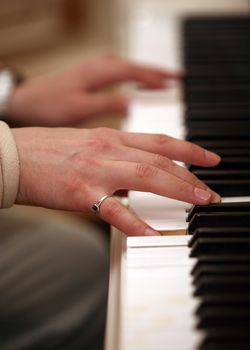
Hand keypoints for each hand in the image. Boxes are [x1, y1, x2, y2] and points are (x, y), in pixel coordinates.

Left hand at [8, 55, 179, 126]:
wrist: (24, 103)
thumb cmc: (47, 105)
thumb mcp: (79, 108)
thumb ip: (107, 103)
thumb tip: (133, 103)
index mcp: (97, 73)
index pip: (133, 71)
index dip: (154, 77)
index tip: (174, 84)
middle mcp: (97, 68)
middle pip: (133, 65)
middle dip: (156, 71)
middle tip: (178, 78)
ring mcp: (92, 71)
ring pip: (125, 68)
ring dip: (144, 72)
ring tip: (163, 80)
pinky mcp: (88, 78)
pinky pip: (116, 73)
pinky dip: (130, 76)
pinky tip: (133, 83)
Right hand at [12, 127, 220, 235]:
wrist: (12, 155)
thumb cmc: (46, 150)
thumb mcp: (87, 142)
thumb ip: (114, 154)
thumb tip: (134, 171)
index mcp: (110, 137)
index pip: (159, 141)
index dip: (189, 149)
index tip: (210, 159)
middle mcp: (108, 148)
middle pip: (161, 159)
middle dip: (192, 175)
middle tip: (211, 191)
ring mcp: (95, 169)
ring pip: (147, 175)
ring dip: (178, 189)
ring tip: (201, 202)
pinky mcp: (80, 192)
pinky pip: (112, 209)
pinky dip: (134, 222)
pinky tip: (151, 234)